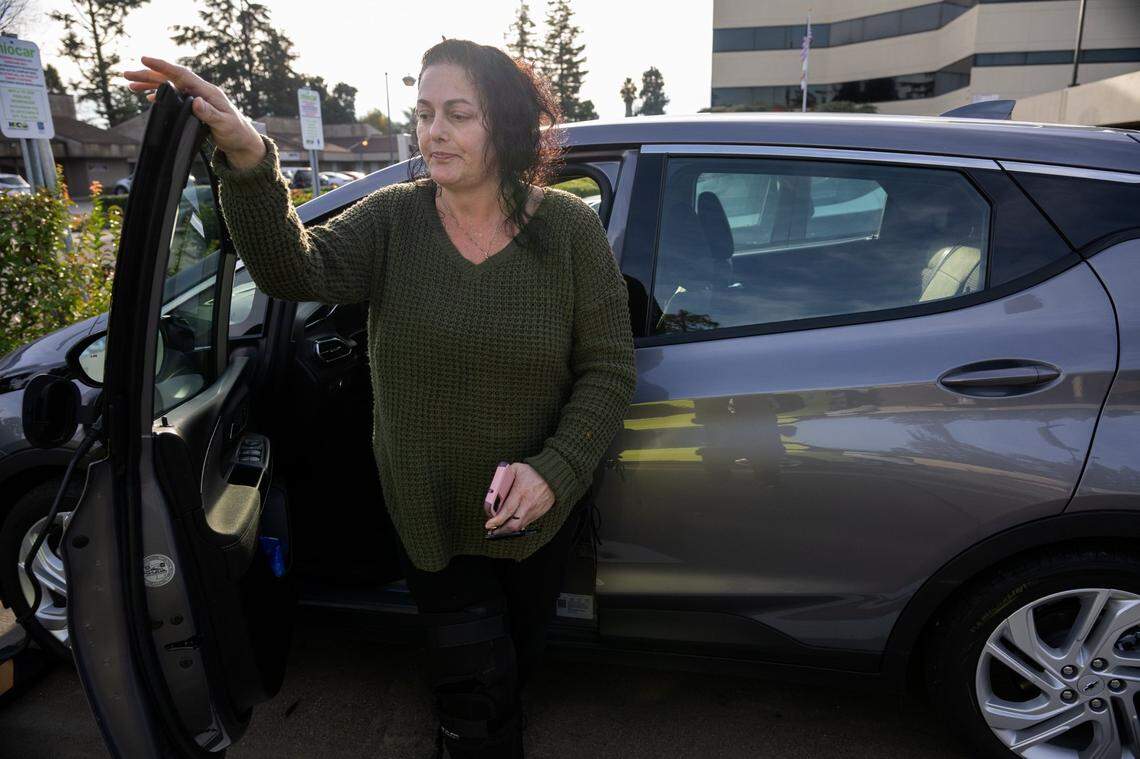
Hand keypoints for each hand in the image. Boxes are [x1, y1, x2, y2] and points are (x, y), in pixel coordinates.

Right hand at [120, 56, 265, 169]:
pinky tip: (148, 97)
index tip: (145, 59)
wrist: (242, 140)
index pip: (182, 74)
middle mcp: (200, 91)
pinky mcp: (194, 107)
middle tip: (126, 75)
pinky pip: (173, 97)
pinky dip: (160, 95)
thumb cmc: (236, 132)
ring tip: (130, 85)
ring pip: (169, 87)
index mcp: (208, 91)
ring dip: (150, 85)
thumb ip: (210, 114)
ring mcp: (197, 98)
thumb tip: (195, 102)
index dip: (163, 66)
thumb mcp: (224, 124)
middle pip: (170, 78)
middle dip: (148, 75)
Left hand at [485, 463, 553, 534]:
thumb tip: (494, 487)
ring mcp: (535, 510)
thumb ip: (503, 476)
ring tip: (499, 529)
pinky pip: (526, 523)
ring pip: (520, 526)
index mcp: (520, 492)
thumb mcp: (516, 468)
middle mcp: (528, 504)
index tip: (488, 525)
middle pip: (513, 524)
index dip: (496, 520)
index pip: (507, 511)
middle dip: (501, 530)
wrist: (553, 476)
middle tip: (492, 530)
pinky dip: (517, 525)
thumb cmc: (533, 472)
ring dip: (508, 530)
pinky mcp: (539, 513)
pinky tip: (511, 523)